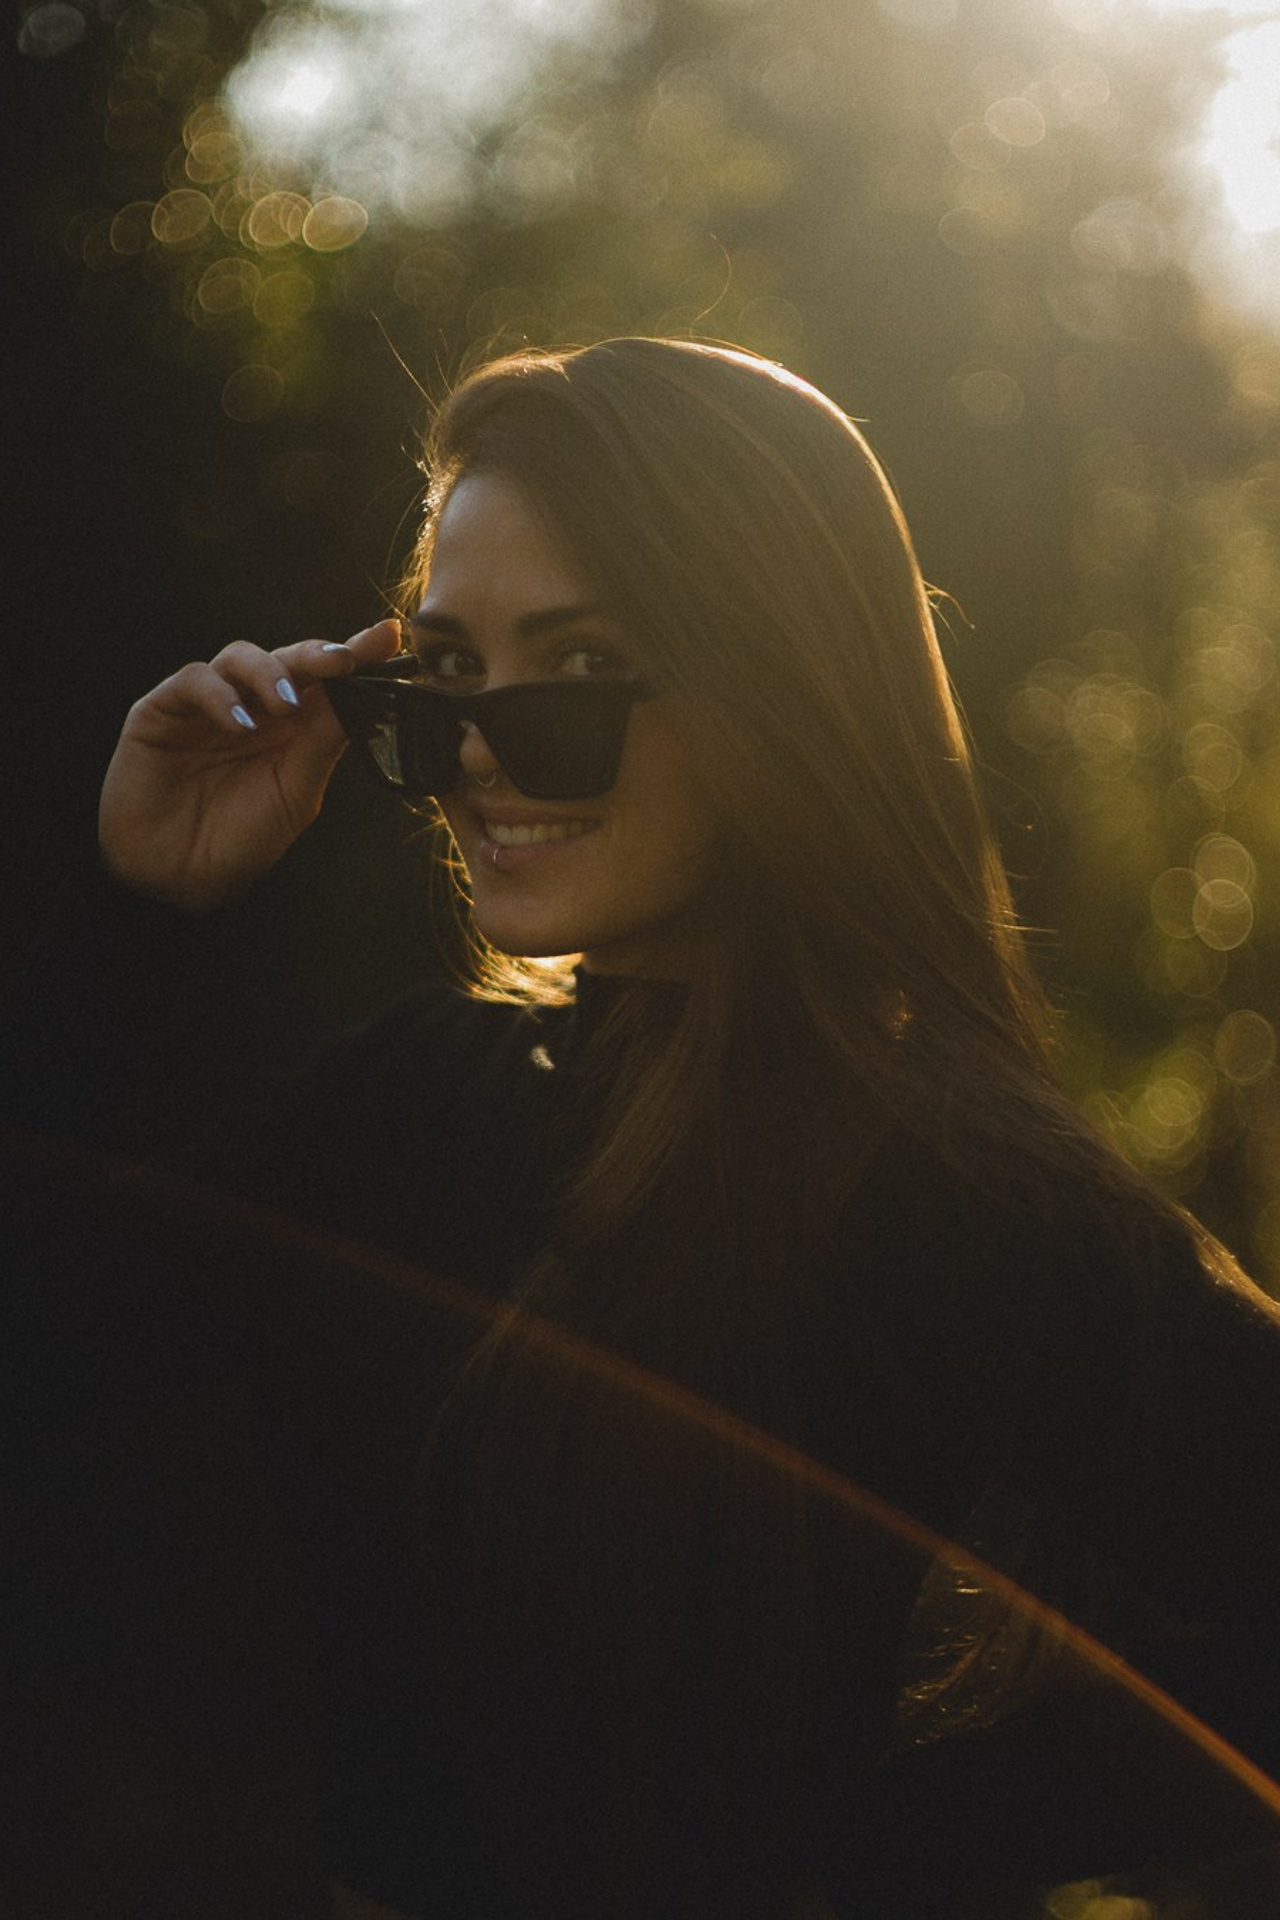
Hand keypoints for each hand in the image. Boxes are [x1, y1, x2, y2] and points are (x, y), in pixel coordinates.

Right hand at [98, 620, 401, 911]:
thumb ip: (322, 741)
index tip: (388, 635)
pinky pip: (194, 681)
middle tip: (343, 659)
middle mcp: (252, 708)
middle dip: (317, 654)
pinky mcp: (162, 710)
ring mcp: (207, 706)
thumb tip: (364, 694)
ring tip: (284, 706)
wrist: (181, 880)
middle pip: (287, 659)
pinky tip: (238, 725)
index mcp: (291, 727)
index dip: (356, 654)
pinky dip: (219, 696)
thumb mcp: (295, 792)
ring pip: (240, 657)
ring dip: (270, 673)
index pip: (326, 681)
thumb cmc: (241, 840)